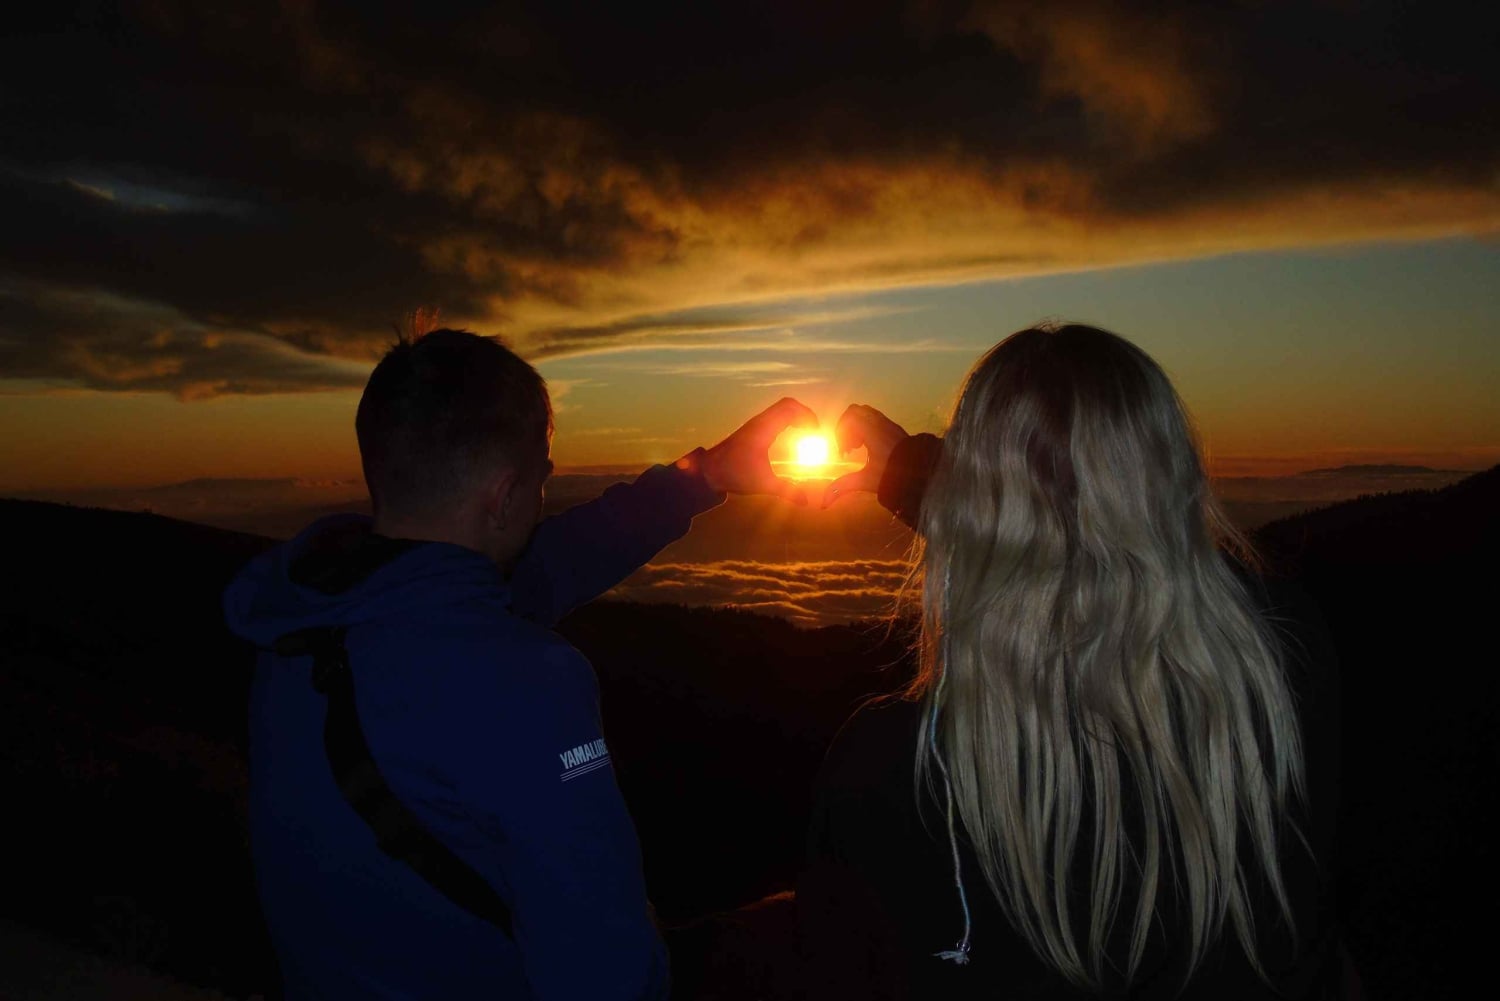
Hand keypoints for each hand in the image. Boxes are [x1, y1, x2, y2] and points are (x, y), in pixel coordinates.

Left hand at [696, 397, 819, 503]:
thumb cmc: (734, 474)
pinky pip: (774, 415)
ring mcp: (755, 423)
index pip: (790, 410)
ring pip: (780, 408)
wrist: (709, 470)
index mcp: (763, 429)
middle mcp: (760, 422)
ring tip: (807, 431)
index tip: (816, 432)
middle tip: (814, 430)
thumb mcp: (762, 484)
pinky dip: (787, 419)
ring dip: (796, 415)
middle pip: (787, 404)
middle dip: (805, 414)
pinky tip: (792, 433)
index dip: (807, 417)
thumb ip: (786, 491)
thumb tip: (806, 501)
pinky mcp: (752, 428)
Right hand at [822, 404, 908, 507]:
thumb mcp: (866, 481)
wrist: (923, 475)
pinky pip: (876, 420)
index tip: (844, 452)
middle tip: (849, 447)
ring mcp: (889, 425)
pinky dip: (868, 429)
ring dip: (857, 427)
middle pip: (856, 411)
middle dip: (847, 427)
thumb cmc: (893, 476)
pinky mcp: (896, 429)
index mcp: (872, 432)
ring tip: (858, 447)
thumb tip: (823, 503)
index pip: (849, 417)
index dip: (840, 432)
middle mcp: (880, 424)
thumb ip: (844, 487)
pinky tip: (870, 448)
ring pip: (867, 414)